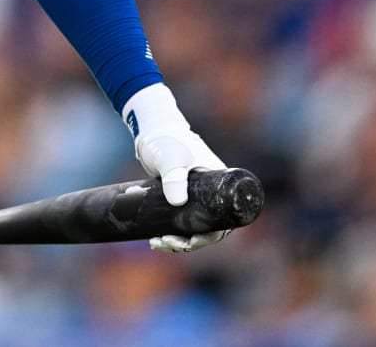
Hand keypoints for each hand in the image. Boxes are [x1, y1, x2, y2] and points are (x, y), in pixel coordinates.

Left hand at [122, 82, 228, 251]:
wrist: (152, 133)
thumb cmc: (168, 142)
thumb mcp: (172, 159)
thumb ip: (174, 177)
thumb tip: (178, 203)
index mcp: (220, 188)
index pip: (223, 222)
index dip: (209, 236)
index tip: (190, 240)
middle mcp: (211, 196)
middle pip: (207, 229)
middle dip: (189, 241)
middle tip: (167, 242)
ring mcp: (196, 198)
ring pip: (192, 228)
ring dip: (178, 241)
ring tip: (156, 243)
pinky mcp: (180, 199)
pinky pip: (180, 223)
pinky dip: (171, 233)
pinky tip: (155, 239)